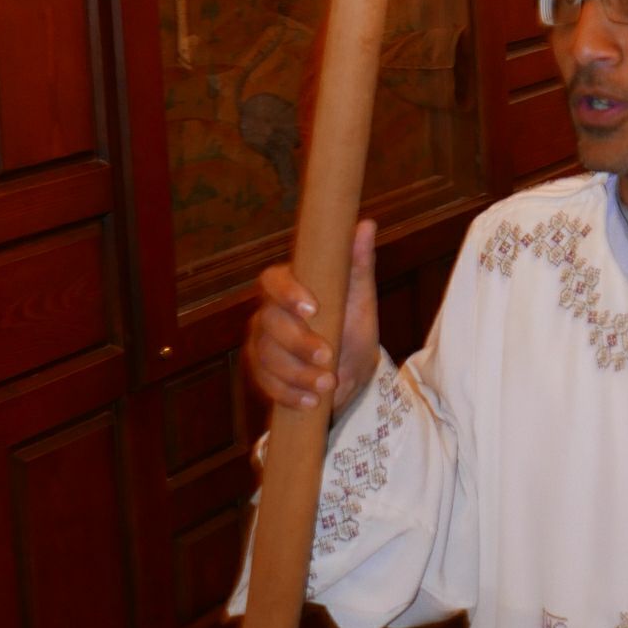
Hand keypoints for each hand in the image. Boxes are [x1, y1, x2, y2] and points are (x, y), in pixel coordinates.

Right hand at [245, 218, 380, 415]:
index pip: (272, 281)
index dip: (287, 293)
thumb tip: (365, 225)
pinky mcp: (261, 373)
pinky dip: (289, 394)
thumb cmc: (353, 324)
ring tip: (327, 386)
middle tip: (329, 358)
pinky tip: (310, 403)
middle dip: (299, 344)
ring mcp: (261, 344)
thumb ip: (358, 263)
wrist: (350, 370)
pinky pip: (266, 384)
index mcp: (288, 286)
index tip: (313, 308)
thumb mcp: (360, 297)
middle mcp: (268, 313)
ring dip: (298, 374)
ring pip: (267, 358)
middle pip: (270, 325)